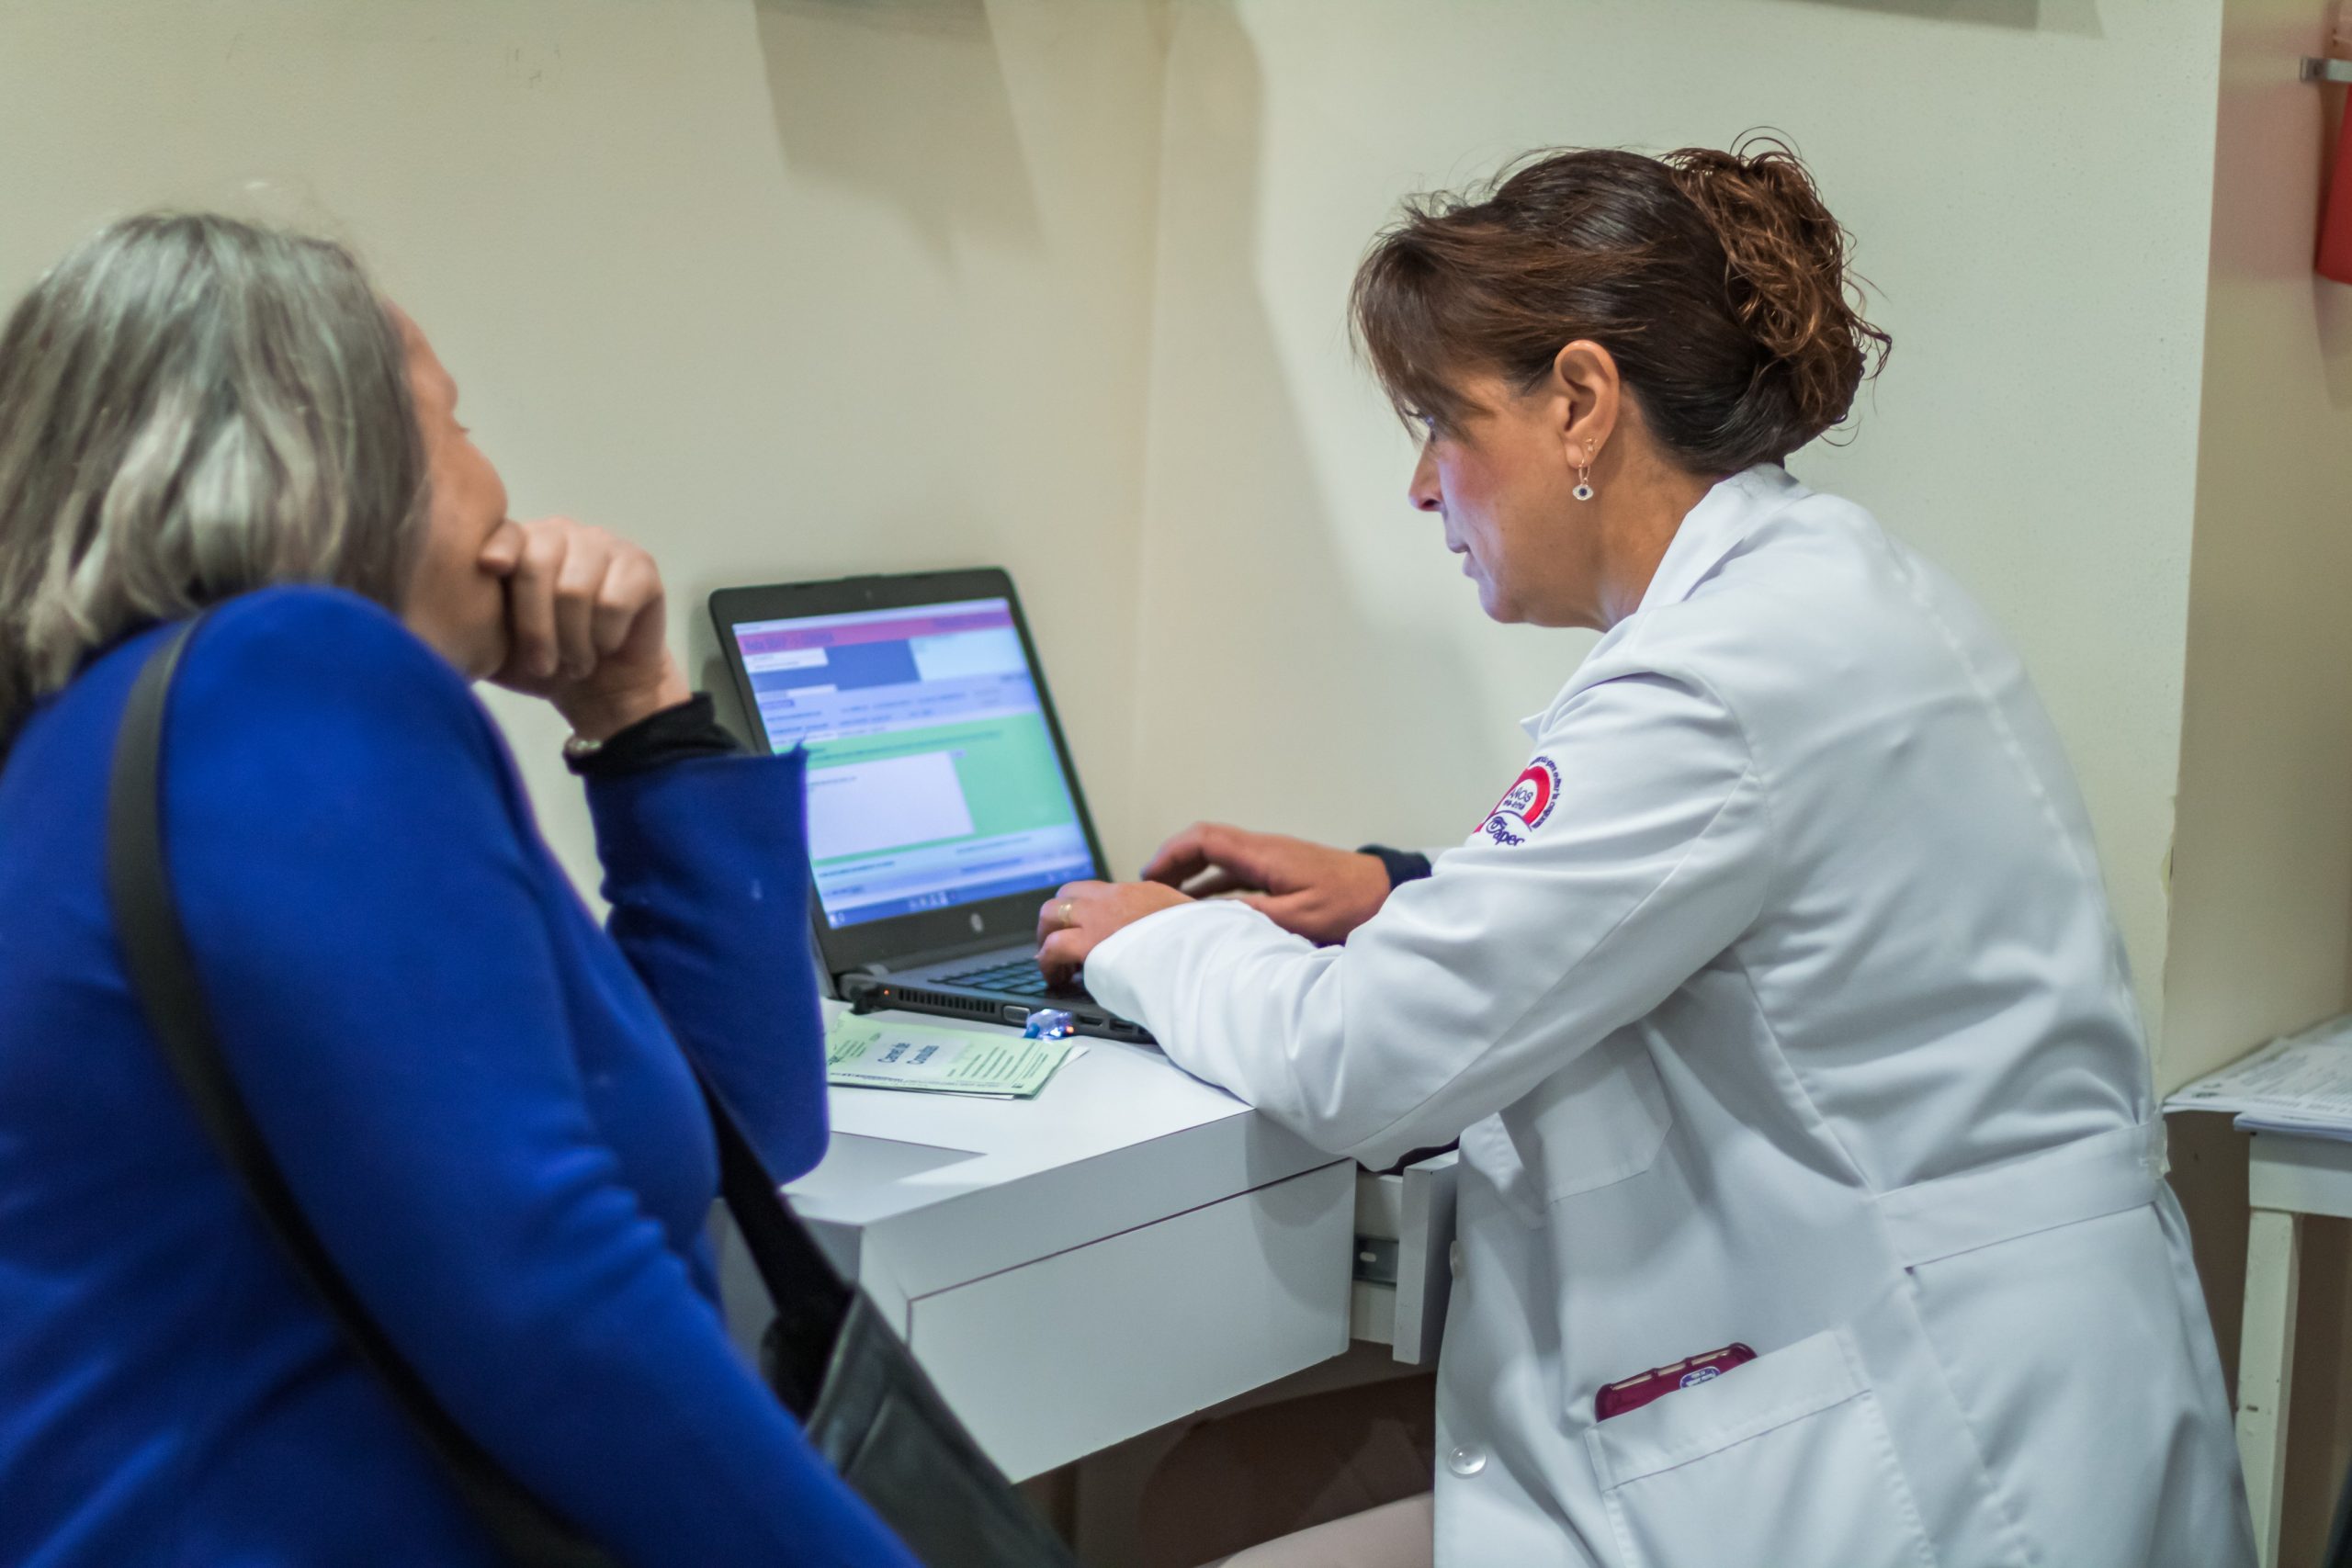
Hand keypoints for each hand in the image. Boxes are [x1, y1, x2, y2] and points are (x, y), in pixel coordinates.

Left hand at [478, 517, 690, 740]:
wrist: (601, 690)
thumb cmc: (543, 665)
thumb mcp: (494, 645)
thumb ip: (467, 619)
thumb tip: (432, 610)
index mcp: (524, 545)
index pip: (508, 535)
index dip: (501, 550)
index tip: (491, 569)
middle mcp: (563, 534)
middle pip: (538, 564)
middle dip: (537, 627)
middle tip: (543, 665)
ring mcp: (605, 545)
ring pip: (575, 588)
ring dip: (574, 640)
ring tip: (576, 661)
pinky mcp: (641, 566)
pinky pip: (614, 601)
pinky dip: (606, 636)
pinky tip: (606, 646)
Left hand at [1036, 880, 1191, 988]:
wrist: (1201, 954)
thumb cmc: (1206, 946)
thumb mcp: (1195, 922)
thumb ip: (1179, 925)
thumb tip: (1185, 935)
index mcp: (1143, 893)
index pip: (1101, 892)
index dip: (1086, 910)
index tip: (1086, 929)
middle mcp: (1115, 899)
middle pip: (1069, 894)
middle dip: (1058, 918)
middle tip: (1059, 941)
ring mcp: (1099, 918)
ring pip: (1052, 912)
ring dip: (1048, 936)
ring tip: (1052, 960)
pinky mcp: (1088, 943)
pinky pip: (1053, 947)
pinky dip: (1048, 961)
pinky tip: (1055, 975)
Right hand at [1141, 822, 1391, 945]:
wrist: (1386, 892)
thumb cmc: (1350, 904)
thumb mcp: (1299, 918)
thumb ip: (1252, 915)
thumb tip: (1209, 916)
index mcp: (1264, 855)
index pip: (1205, 840)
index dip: (1171, 854)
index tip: (1149, 875)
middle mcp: (1264, 850)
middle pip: (1206, 843)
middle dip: (1173, 862)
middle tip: (1149, 886)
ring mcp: (1273, 859)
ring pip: (1220, 857)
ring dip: (1191, 874)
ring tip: (1167, 899)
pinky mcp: (1282, 871)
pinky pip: (1236, 871)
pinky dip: (1213, 884)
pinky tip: (1205, 907)